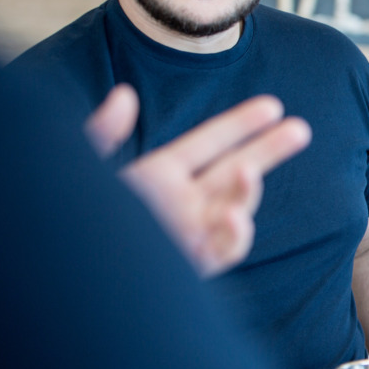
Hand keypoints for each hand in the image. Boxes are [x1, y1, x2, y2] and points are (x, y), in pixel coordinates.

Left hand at [85, 84, 311, 276]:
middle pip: (238, 171)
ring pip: (236, 208)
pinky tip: (232, 218)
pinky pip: (224, 250)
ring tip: (248, 172)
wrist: (67, 272)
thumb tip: (125, 96)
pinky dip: (235, 234)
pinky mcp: (192, 264)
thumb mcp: (78, 168)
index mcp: (160, 175)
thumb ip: (101, 133)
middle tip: (302, 129)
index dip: (241, 124)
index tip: (273, 106)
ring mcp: (190, 233)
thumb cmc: (68, 218)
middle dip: (270, 151)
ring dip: (246, 190)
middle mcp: (183, 202)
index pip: (210, 143)